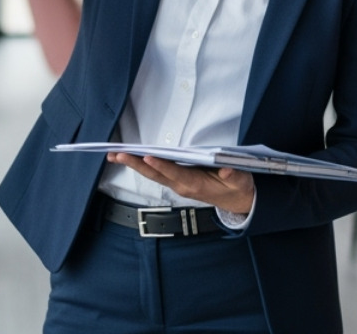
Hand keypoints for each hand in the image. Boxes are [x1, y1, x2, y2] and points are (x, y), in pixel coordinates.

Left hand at [107, 152, 255, 215]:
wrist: (238, 202)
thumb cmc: (238, 189)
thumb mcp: (241, 182)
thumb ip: (234, 176)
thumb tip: (226, 169)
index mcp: (195, 185)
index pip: (175, 174)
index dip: (162, 166)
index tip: (148, 157)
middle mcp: (182, 185)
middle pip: (156, 174)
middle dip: (136, 164)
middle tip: (117, 155)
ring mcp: (178, 184)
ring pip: (153, 173)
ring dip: (134, 164)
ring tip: (115, 155)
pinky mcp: (178, 180)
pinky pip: (157, 172)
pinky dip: (142, 164)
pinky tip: (131, 158)